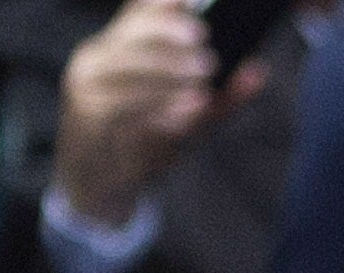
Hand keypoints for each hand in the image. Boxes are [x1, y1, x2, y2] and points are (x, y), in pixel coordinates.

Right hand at [56, 0, 262, 228]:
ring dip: (168, 73)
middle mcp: (97, 57)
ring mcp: (87, 85)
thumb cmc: (143, 144)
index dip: (163, 4)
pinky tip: (188, 106)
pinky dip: (158, 104)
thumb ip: (220, 96)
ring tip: (203, 81)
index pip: (138, 11)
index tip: (192, 1)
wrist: (97, 185)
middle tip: (208, 55)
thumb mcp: (186, 117)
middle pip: (132, 35)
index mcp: (117, 46)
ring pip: (128, 68)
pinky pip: (122, 106)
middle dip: (170, 38)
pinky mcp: (86, 116)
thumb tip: (257, 72)